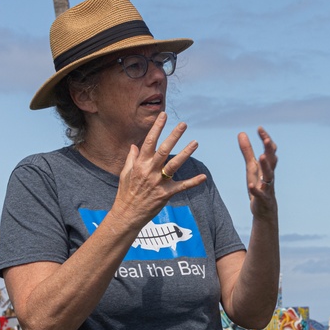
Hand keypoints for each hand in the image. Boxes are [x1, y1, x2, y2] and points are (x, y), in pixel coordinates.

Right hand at [112, 112, 205, 228]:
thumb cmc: (126, 193)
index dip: (157, 128)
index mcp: (140, 164)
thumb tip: (135, 146)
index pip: (149, 142)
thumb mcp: (125, 174)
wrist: (127, 214)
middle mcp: (149, 171)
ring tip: (195, 142)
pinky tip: (203, 177)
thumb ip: (132, 159)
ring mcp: (158, 183)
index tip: (164, 116)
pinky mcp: (166, 194)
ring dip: (186, 153)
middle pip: (163, 150)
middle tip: (183, 124)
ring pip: (174, 165)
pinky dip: (193, 182)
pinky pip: (182, 186)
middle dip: (174, 136)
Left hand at [238, 126, 277, 219]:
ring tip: (260, 157)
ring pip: (269, 176)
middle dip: (269, 151)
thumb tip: (241, 133)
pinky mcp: (263, 199)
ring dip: (265, 166)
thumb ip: (247, 151)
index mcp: (267, 166)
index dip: (265, 139)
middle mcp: (269, 175)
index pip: (269, 151)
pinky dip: (256, 189)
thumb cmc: (259, 185)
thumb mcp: (251, 167)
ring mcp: (267, 187)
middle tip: (266, 140)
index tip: (259, 128)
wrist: (265, 209)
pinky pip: (260, 194)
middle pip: (272, 161)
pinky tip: (251, 185)